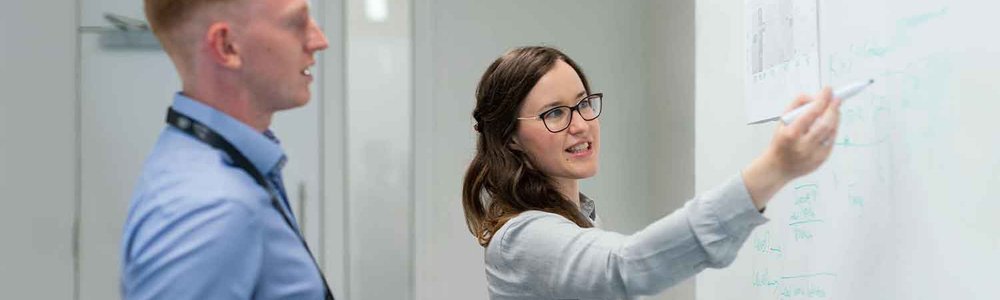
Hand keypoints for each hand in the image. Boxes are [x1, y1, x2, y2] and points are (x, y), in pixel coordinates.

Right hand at [743, 87, 841, 208]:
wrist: (778, 168)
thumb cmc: (780, 142)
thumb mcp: (781, 122)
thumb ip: (796, 106)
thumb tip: (814, 97)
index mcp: (791, 134)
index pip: (811, 113)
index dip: (822, 99)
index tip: (828, 90)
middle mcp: (803, 146)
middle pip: (825, 124)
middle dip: (833, 108)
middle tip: (837, 98)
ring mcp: (814, 154)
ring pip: (831, 132)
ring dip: (835, 118)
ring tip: (834, 109)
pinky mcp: (821, 159)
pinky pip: (831, 140)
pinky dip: (833, 129)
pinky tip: (830, 123)